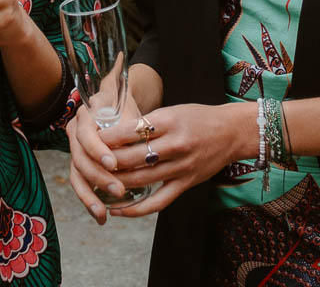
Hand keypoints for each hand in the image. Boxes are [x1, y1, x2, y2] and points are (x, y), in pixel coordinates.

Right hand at [65, 96, 147, 224]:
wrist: (114, 105)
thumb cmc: (124, 109)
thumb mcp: (127, 114)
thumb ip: (130, 132)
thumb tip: (140, 154)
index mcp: (85, 117)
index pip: (86, 136)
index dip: (98, 151)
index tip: (113, 163)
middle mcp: (75, 134)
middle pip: (80, 159)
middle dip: (99, 178)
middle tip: (119, 191)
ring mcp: (75, 150)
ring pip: (77, 176)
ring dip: (89, 196)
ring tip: (103, 213)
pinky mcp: (80, 165)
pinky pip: (81, 184)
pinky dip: (90, 200)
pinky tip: (101, 216)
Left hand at [102, 101, 250, 217]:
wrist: (233, 131)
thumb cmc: (199, 117)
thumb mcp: (172, 110)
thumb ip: (146, 123)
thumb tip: (112, 133)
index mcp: (169, 120)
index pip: (131, 131)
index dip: (108, 138)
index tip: (90, 140)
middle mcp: (175, 144)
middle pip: (133, 157)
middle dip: (106, 162)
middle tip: (86, 164)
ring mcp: (182, 166)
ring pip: (141, 179)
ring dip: (116, 184)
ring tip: (95, 184)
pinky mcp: (187, 184)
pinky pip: (158, 201)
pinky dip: (136, 209)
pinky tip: (118, 209)